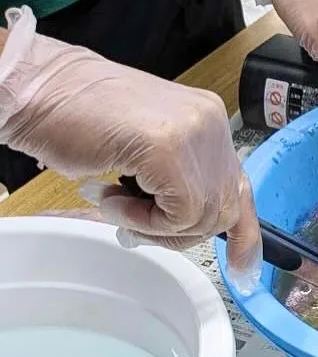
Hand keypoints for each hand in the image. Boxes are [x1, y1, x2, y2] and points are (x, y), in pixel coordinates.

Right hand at [0, 8, 260, 290]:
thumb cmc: (74, 116)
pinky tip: (112, 195)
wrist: (32, 87)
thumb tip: (199, 225)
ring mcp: (194, 133)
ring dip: (154, 224)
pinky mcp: (171, 149)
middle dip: (180, 231)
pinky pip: (178, 215)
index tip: (244, 268)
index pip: (241, 187)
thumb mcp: (145, 151)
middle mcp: (210, 123)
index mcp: (207, 120)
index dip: (245, 235)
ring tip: (117, 197)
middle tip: (135, 217)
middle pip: (223, 211)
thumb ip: (181, 180)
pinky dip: (142, 220)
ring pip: (203, 217)